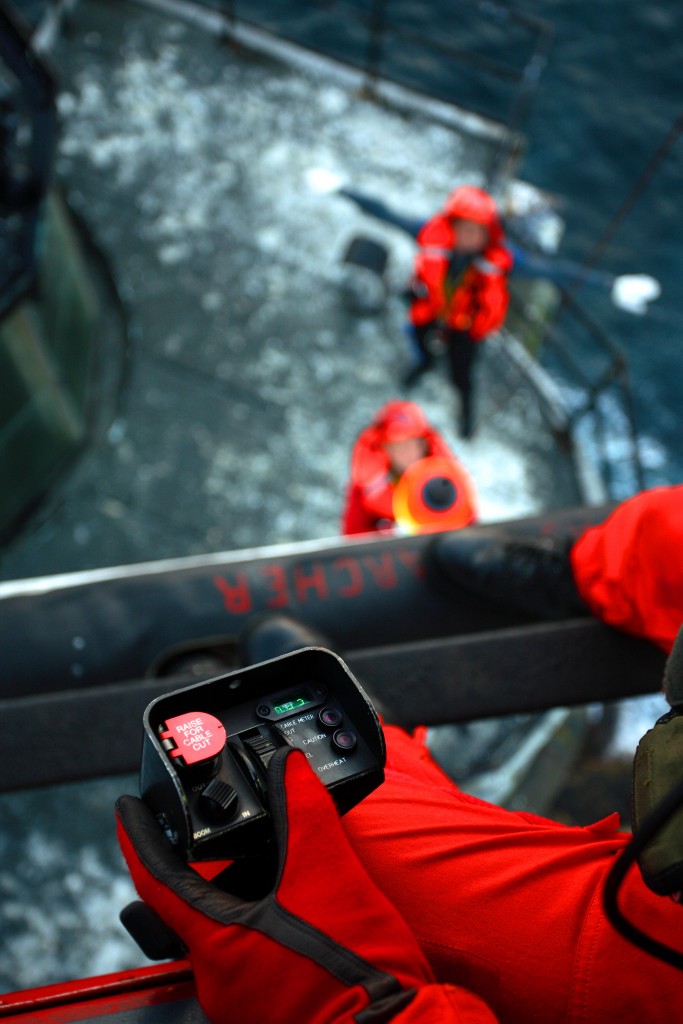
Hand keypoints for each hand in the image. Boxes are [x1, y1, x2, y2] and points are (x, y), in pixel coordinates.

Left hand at [117, 748, 494, 1022]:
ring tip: (275, 870)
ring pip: (222, 936)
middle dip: (199, 871)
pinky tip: (297, 911)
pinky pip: (250, 957)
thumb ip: (304, 812)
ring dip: (240, 899)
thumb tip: (290, 766)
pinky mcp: (270, 1010)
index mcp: (219, 945)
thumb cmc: (358, 973)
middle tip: (212, 837)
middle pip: (188, 912)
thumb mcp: (331, 875)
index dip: (140, 839)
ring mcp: (243, 1002)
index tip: (127, 808)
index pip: (157, 882)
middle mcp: (219, 980)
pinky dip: (262, 925)